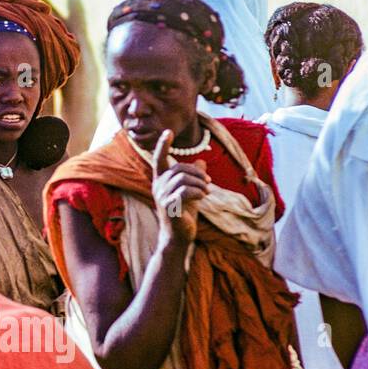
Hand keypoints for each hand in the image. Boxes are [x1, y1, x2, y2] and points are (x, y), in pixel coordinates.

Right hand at [151, 129, 207, 244]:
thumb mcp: (191, 192)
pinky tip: (203, 197)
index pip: (159, 159)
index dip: (163, 145)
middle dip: (197, 173)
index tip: (167, 132)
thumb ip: (194, 177)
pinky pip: (185, 191)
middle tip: (209, 183)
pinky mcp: (169, 206)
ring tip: (207, 192)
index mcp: (161, 181)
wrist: (179, 236)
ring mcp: (162, 196)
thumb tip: (201, 161)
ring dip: (200, 184)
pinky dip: (198, 192)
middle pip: (179, 168)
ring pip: (183, 179)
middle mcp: (158, 186)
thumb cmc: (184, 214)